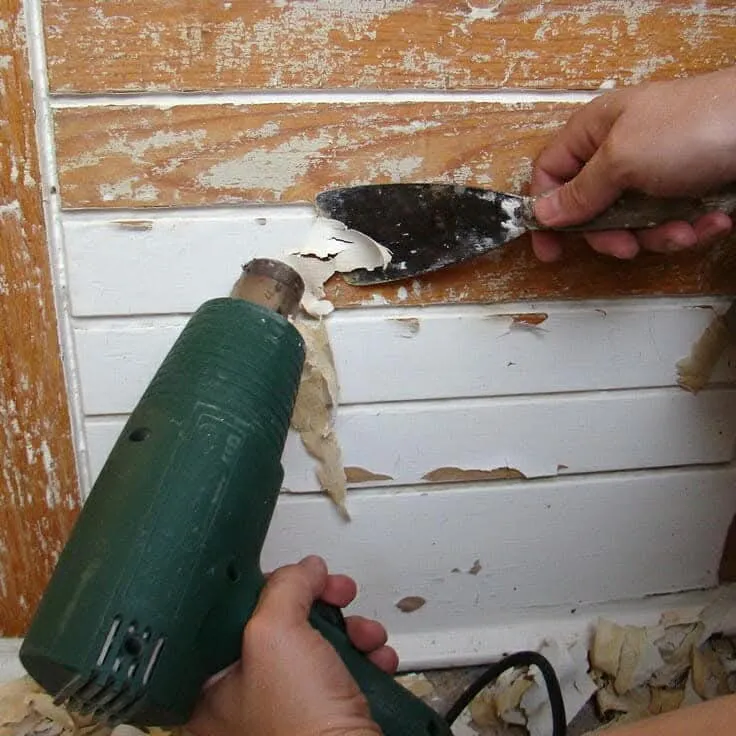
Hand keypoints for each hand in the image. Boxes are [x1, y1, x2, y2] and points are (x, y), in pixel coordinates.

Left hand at [187, 556, 396, 735]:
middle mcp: (248, 703)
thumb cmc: (300, 727)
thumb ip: (285, 589)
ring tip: (365, 633)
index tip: (292, 577)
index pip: (234, 617)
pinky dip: (365, 655)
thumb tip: (304, 570)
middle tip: (336, 592)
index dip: (267, 590)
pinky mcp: (327, 716)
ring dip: (351, 628)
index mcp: (214, 690)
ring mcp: (290, 711)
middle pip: (284, 626)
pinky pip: (344, 669)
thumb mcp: (276, 635)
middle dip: (320, 604)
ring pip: (319, 645)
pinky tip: (376, 656)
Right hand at [530, 66, 735, 260]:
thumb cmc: (693, 128)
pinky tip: (710, 220)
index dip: (546, 213)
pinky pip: (669, 223)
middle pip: (591, 210)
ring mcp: (654, 172)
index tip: (550, 250)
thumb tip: (544, 212)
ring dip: (657, 236)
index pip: (550, 174)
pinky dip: (689, 228)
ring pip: (632, 224)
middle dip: (612, 235)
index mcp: (595, 132)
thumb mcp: (621, 160)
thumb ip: (579, 192)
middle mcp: (620, 152)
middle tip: (627, 246)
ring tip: (684, 229)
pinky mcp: (686, 190)